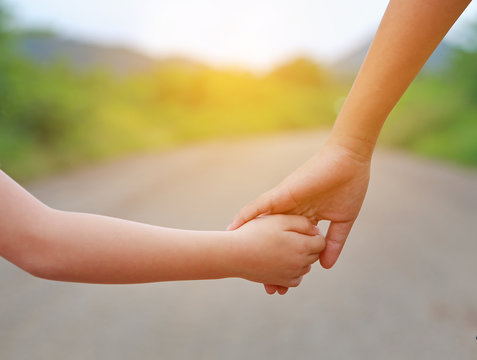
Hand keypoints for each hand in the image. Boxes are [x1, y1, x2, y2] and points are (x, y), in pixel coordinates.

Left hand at [228, 141, 370, 293]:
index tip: (285, 286)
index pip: (293, 246)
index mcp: (306, 218)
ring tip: (241, 264)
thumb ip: (332, 242)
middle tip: (268, 288)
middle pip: (276, 241)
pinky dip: (245, 217)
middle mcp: (291, 213)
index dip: (289, 265)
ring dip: (254, 244)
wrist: (349, 162)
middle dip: (272, 264)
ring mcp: (285, 203)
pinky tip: (232, 229)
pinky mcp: (281, 194)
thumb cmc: (349, 188)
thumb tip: (325, 265)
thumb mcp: (341, 221)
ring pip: (264, 227)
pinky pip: (258, 206)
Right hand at [231, 214, 324, 288]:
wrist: (234, 254)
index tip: (301, 229)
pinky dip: (291, 271)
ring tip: (282, 248)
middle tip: (290, 237)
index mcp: (303, 246)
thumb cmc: (255, 233)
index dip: (313, 233)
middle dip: (307, 246)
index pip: (321, 242)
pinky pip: (295, 279)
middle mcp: (300, 263)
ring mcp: (291, 275)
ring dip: (299, 258)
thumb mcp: (280, 219)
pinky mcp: (281, 282)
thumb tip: (316, 230)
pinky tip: (279, 261)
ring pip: (305, 267)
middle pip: (314, 255)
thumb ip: (302, 223)